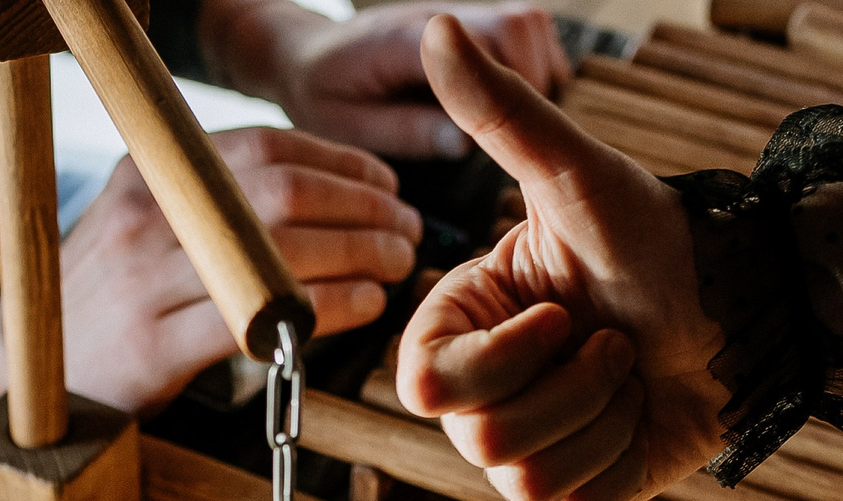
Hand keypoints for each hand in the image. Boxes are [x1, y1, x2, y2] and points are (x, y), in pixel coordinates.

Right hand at [63, 127, 419, 414]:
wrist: (31, 373)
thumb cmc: (110, 303)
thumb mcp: (145, 229)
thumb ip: (213, 207)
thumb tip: (322, 193)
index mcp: (148, 175)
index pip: (264, 147)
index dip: (340, 163)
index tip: (386, 185)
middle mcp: (145, 216)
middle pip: (280, 192)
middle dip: (362, 207)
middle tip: (407, 231)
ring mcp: (145, 281)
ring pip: (275, 251)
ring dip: (357, 254)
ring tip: (396, 266)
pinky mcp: (152, 346)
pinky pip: (255, 317)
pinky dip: (323, 308)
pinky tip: (361, 308)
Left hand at [211, 0, 568, 157]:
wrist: (303, 54)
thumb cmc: (321, 92)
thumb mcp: (349, 125)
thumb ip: (408, 131)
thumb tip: (468, 142)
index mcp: (408, 40)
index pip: (483, 44)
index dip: (512, 90)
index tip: (513, 137)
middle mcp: (441, 18)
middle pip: (522, 25)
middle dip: (536, 83)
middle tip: (520, 138)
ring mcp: (458, 17)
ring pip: (530, 25)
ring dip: (539, 73)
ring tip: (518, 126)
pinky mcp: (468, 26)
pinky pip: (521, 33)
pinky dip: (531, 67)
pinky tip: (511, 109)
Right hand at [396, 18, 728, 500]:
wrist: (748, 311)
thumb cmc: (659, 238)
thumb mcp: (576, 176)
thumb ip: (499, 114)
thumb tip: (436, 27)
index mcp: (465, 327)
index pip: (424, 387)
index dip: (497, 360)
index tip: (559, 314)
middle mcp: (486, 394)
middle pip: (480, 439)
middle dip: (570, 384)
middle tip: (614, 338)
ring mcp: (532, 450)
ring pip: (527, 479)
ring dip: (602, 418)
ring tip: (632, 369)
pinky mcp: (583, 497)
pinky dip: (622, 462)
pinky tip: (644, 416)